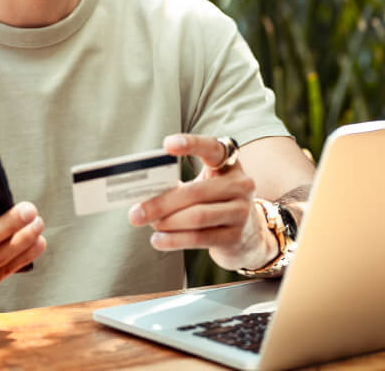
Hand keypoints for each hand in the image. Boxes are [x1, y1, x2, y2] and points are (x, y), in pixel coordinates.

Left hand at [127, 134, 275, 271]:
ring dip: (167, 222)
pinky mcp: (235, 237)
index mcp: (229, 164)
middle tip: (136, 212)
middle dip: (161, 203)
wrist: (248, 236)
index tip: (167, 145)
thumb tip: (144, 195)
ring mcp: (241, 211)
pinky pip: (200, 238)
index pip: (212, 148)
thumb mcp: (204, 187)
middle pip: (195, 192)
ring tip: (149, 224)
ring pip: (197, 216)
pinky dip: (175, 240)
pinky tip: (158, 240)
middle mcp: (240, 185)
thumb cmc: (215, 204)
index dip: (191, 144)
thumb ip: (180, 186)